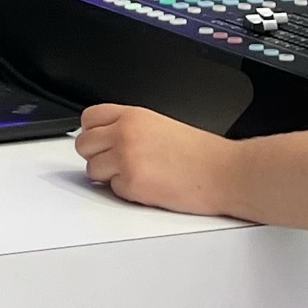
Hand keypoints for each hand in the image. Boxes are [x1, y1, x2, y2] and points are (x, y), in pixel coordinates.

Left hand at [74, 102, 235, 214]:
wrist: (223, 172)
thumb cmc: (202, 153)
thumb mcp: (160, 125)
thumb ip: (130, 128)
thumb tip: (107, 139)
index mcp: (132, 115)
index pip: (89, 118)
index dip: (93, 133)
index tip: (100, 143)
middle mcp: (125, 133)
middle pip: (84, 145)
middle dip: (97, 156)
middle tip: (115, 164)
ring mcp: (126, 158)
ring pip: (92, 170)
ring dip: (108, 177)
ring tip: (136, 175)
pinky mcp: (131, 184)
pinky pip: (112, 190)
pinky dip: (127, 192)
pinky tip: (148, 187)